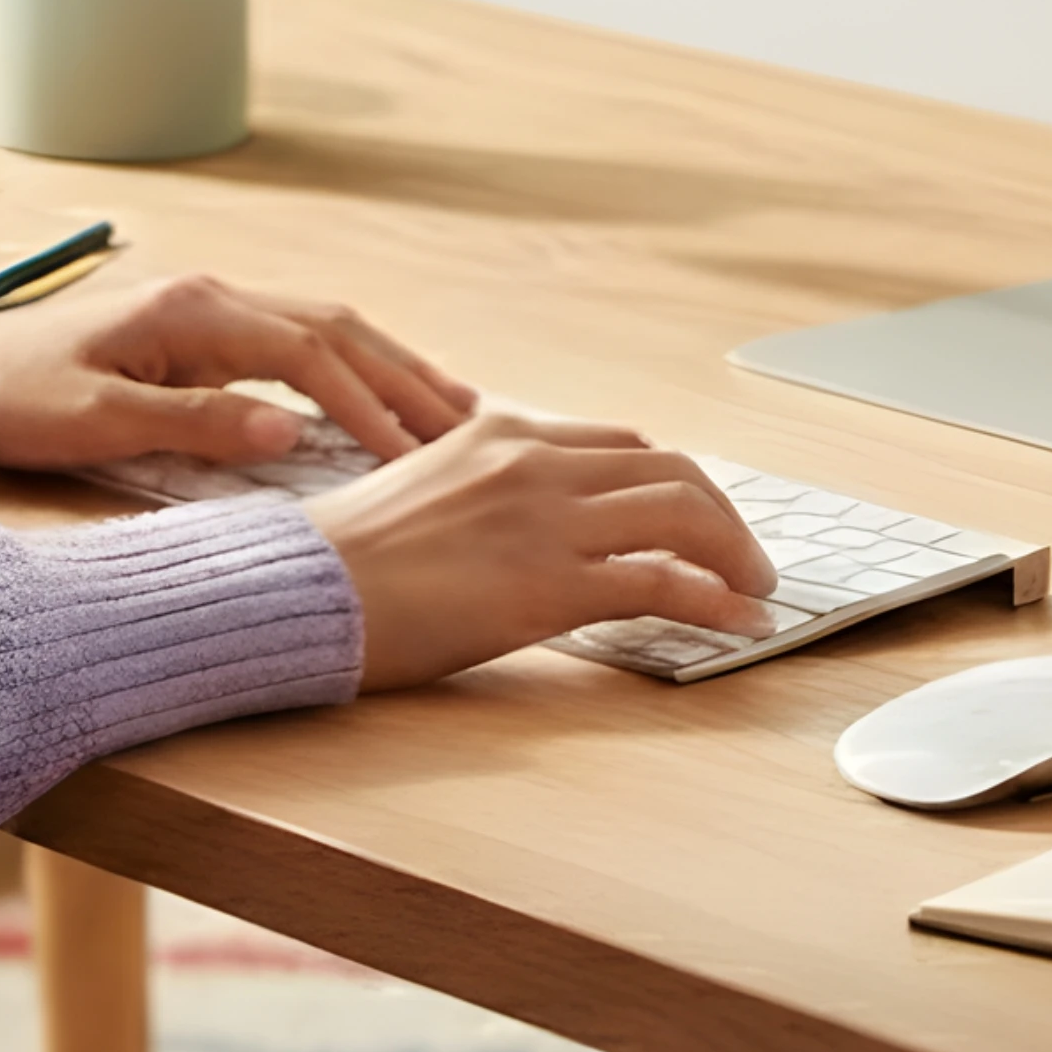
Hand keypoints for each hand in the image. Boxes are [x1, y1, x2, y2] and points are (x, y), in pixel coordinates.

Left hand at [0, 268, 473, 471]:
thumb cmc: (20, 402)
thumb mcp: (98, 422)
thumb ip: (196, 425)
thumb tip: (290, 436)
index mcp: (193, 313)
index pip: (308, 353)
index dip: (368, 402)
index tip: (417, 451)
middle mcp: (214, 297)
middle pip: (337, 327)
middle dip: (406, 377)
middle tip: (472, 427)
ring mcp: (213, 308)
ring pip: (328, 327)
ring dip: (391, 366)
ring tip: (454, 409)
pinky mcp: (207, 330)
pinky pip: (303, 342)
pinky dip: (354, 366)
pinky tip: (384, 394)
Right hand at [310, 407, 781, 690]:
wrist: (297, 590)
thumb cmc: (339, 560)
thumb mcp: (418, 492)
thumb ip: (480, 493)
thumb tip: (519, 530)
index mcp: (498, 431)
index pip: (617, 444)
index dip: (669, 483)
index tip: (692, 518)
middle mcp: (532, 459)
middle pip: (668, 468)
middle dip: (720, 513)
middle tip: (743, 556)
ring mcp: (546, 518)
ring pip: (683, 511)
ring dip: (735, 551)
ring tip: (755, 589)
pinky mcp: (551, 584)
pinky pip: (664, 580)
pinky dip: (716, 598)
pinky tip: (738, 621)